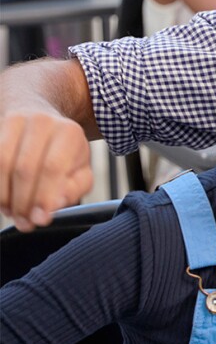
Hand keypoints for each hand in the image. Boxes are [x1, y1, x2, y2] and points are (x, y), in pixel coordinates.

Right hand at [0, 111, 93, 230]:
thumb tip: (55, 205)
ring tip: (12, 212)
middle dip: (23, 202)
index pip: (53, 168)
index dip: (44, 197)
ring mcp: (15, 121)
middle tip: (25, 223)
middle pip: (25, 169)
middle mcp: (42, 122)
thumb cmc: (64, 153)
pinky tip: (3, 199)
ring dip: (4, 196)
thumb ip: (74, 188)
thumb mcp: (80, 170)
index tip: (40, 220)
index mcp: (69, 133)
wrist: (42, 119)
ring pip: (2, 164)